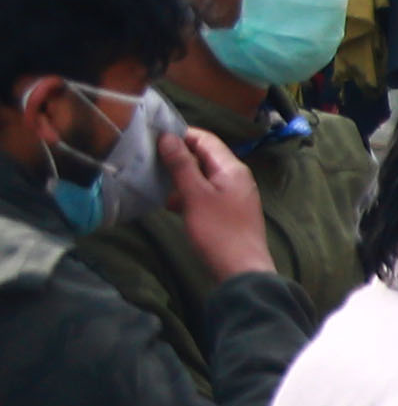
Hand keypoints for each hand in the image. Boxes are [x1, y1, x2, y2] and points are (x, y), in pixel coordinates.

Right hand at [165, 127, 274, 283]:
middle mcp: (236, 178)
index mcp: (233, 168)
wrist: (241, 270)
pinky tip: (168, 203)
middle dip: (177, 157)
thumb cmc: (218, 231)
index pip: (206, 139)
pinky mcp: (227, 213)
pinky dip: (187, 195)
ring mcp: (233, 196)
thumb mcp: (195, 195)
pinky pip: (204, 195)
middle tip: (147, 159)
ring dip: (179, 178)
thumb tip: (168, 136)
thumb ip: (182, 165)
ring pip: (202, 177)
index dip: (180, 135)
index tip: (153, 137)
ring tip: (152, 180)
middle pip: (203, 157)